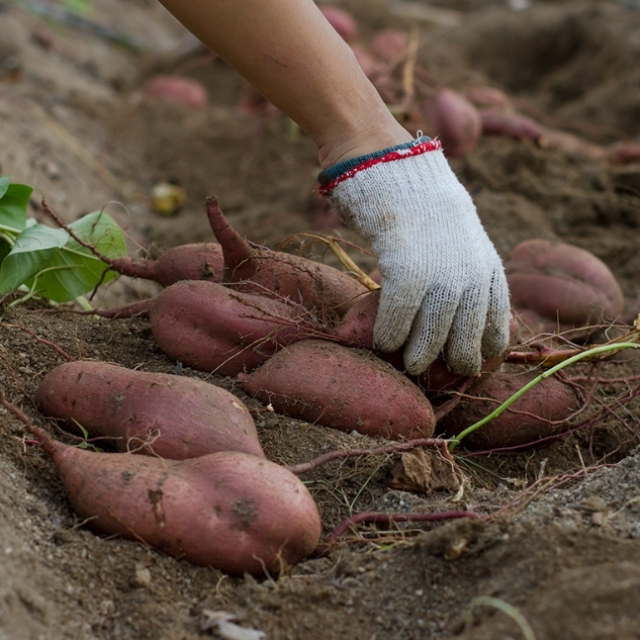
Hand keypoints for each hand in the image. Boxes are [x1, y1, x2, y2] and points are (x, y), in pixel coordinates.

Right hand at [319, 137, 510, 375]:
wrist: (395, 167)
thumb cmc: (422, 202)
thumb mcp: (460, 232)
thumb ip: (467, 264)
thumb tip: (460, 296)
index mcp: (488, 265)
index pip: (497, 319)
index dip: (488, 345)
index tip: (477, 360)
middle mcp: (471, 276)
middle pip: (467, 336)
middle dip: (457, 360)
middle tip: (442, 372)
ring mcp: (441, 276)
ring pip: (433, 336)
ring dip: (421, 356)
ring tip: (411, 366)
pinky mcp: (407, 274)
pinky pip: (399, 320)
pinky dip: (389, 335)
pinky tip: (383, 342)